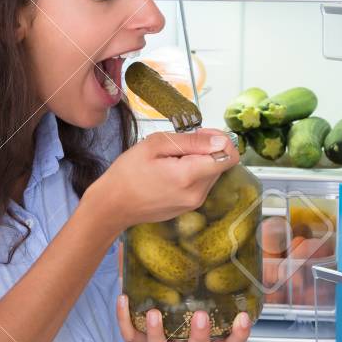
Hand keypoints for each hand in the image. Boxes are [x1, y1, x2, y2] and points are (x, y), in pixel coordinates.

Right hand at [85, 129, 238, 232]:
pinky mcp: (189, 207)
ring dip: (199, 161)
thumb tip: (221, 141)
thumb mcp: (155, 145)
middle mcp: (197, 193)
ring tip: (172, 159)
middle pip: (221, 163)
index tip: (199, 134)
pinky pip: (201, 184)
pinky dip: (193, 173)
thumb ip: (191, 141)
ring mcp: (194, 203)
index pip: (229, 156)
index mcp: (189, 176)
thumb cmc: (128, 172)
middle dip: (207, 149)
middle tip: (180, 144)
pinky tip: (170, 172)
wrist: (112, 206)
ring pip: (212, 173)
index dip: (219, 139)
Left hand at [117, 295, 250, 341]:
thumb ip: (215, 298)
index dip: (238, 336)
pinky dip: (123, 316)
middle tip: (201, 316)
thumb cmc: (182, 334)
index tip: (243, 317)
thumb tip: (237, 260)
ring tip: (156, 313)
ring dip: (157, 331)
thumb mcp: (199, 321)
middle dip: (199, 336)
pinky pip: (128, 332)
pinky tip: (123, 297)